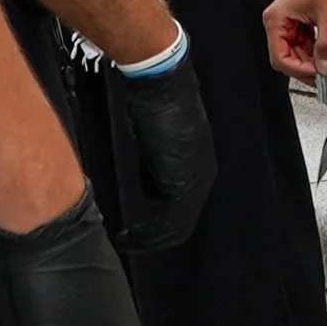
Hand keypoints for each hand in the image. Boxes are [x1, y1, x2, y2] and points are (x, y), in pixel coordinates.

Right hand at [109, 49, 216, 252]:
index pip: (182, 212)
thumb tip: (139, 190)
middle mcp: (203, 177)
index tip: (134, 232)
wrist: (160, 83)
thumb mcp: (154, 143)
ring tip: (123, 239)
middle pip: (181, 225)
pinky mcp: (183, 180)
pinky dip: (148, 231)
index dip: (158, 228)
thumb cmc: (153, 103)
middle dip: (152, 238)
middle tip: (125, 242)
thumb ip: (153, 168)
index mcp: (199, 168)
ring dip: (148, 238)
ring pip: (175, 227)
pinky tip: (128, 231)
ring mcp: (196, 180)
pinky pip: (168, 219)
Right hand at [265, 0, 326, 86]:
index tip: (319, 73)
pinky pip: (308, 43)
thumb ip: (326, 46)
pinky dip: (322, 46)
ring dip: (321, 56)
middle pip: (290, 58)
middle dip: (314, 64)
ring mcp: (289, 22)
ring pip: (301, 53)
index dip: (300, 69)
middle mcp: (279, 22)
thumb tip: (324, 69)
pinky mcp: (300, 22)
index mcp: (277, 20)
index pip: (280, 58)